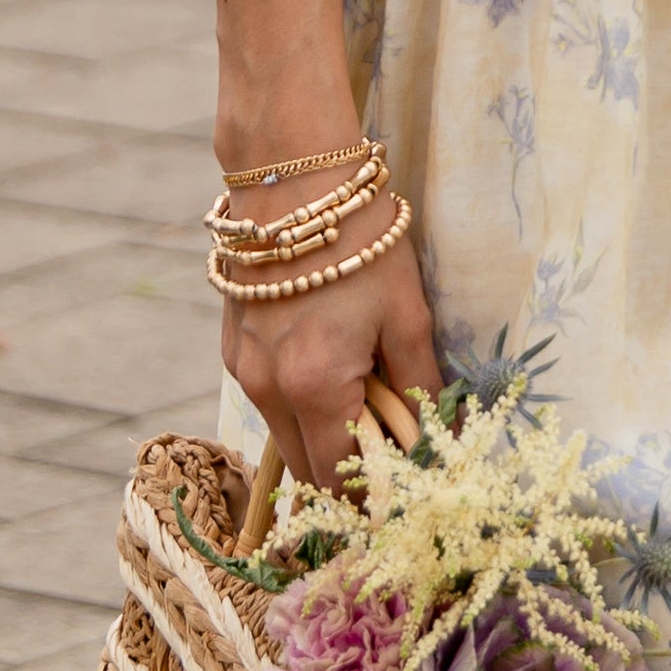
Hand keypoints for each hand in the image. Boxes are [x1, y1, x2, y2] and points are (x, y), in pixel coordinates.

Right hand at [217, 166, 442, 493]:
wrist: (293, 175)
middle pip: (306, 466)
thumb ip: (420, 385)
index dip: (372, 495)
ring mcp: (242, 367)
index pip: (339, 477)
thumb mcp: (407, 315)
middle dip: (347, 471)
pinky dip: (300, 401)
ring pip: (284, 432)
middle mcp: (266, 388)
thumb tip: (438, 437)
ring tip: (367, 400)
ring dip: (322, 433)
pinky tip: (331, 368)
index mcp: (313, 387)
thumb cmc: (361, 240)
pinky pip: (269, 396)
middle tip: (391, 449)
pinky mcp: (233, 345)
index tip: (403, 490)